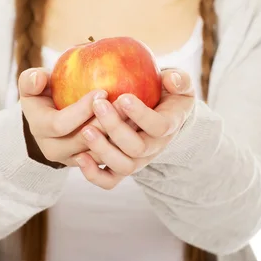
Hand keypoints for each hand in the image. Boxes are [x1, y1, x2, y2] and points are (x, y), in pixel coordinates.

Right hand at [19, 68, 131, 166]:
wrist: (52, 118)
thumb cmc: (44, 94)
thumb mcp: (32, 84)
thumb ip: (30, 79)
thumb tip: (38, 78)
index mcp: (40, 128)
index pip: (60, 124)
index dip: (81, 110)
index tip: (102, 91)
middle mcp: (54, 150)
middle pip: (83, 141)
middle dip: (104, 122)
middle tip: (125, 103)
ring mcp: (73, 160)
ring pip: (99, 153)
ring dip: (118, 136)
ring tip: (135, 115)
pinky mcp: (90, 164)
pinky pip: (108, 161)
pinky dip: (123, 145)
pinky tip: (137, 126)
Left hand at [75, 69, 195, 188]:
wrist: (160, 116)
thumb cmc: (167, 95)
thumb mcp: (180, 85)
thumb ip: (180, 80)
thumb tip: (172, 79)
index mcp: (168, 127)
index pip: (159, 127)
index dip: (141, 115)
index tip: (122, 97)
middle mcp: (153, 148)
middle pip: (137, 148)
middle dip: (115, 128)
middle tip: (98, 105)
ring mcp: (137, 161)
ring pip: (123, 166)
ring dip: (103, 150)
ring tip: (86, 129)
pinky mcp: (120, 169)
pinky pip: (109, 181)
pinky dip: (93, 174)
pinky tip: (79, 157)